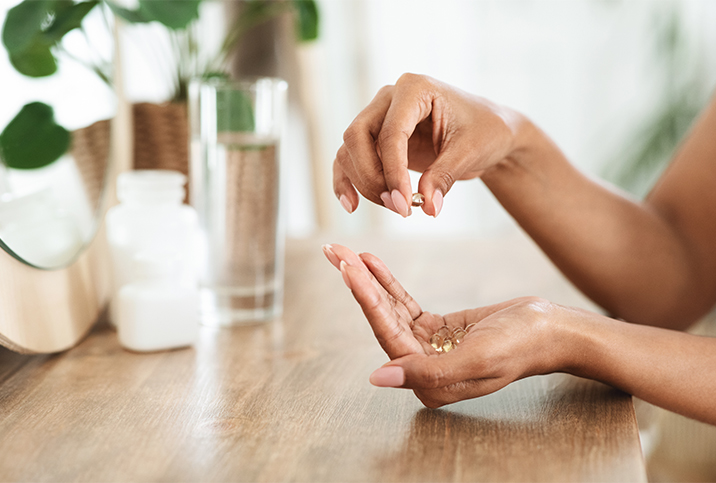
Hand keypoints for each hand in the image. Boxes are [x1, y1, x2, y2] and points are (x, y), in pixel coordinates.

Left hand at [322, 243, 565, 407]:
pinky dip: (388, 283)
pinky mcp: (437, 329)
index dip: (365, 299)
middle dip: (357, 284)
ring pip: (389, 310)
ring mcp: (428, 347)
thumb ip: (427, 372)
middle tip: (334, 252)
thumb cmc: (521, 345)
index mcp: (429, 382)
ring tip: (347, 252)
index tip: (346, 268)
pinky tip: (372, 263)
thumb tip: (377, 378)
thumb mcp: (477, 358)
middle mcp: (423, 368)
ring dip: (368, 280)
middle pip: (381, 320)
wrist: (550, 330)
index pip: (387, 335)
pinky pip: (405, 304)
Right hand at [334, 73, 521, 216]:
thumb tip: (428, 207)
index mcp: (415, 89)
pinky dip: (347, 181)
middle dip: (372, 177)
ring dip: (365, 184)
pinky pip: (350, 159)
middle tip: (399, 207)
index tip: (404, 203)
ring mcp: (378, 117)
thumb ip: (445, 176)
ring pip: (350, 151)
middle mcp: (389, 98)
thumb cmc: (484, 131)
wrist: (489, 133)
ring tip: (396, 208)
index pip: (391, 132)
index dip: (393, 171)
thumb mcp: (470, 152)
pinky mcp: (375, 139)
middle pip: (357, 137)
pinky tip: (351, 205)